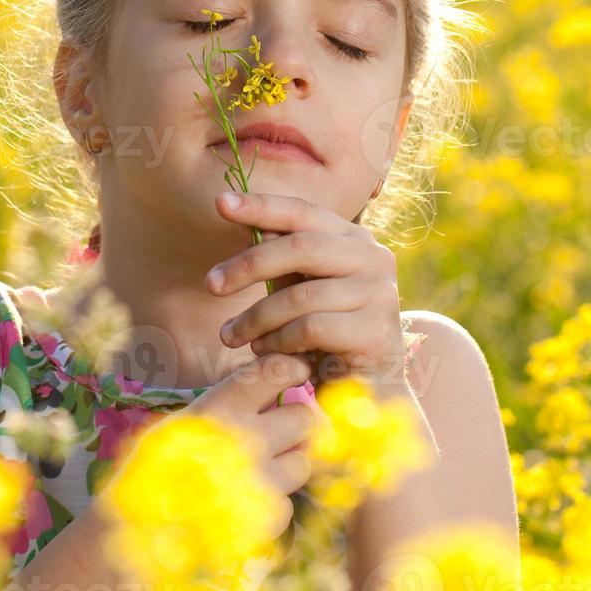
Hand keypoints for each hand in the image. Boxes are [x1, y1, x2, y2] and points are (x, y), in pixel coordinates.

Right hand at [151, 351, 319, 536]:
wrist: (138, 529)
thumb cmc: (158, 467)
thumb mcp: (185, 420)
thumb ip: (229, 401)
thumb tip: (275, 385)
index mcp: (220, 407)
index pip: (277, 370)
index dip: (290, 370)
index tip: (290, 376)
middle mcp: (245, 439)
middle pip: (303, 417)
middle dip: (292, 423)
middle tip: (273, 432)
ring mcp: (260, 481)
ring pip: (302, 462)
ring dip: (285, 465)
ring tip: (255, 471)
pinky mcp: (266, 517)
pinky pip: (288, 502)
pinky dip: (270, 504)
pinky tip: (242, 502)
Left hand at [207, 190, 406, 388]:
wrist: (370, 388)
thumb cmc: (330, 334)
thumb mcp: (303, 289)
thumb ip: (284, 260)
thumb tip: (256, 226)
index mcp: (354, 239)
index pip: (304, 212)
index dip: (262, 206)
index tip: (220, 203)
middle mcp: (373, 258)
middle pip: (301, 247)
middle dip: (248, 264)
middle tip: (211, 284)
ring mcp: (379, 293)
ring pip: (300, 295)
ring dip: (256, 317)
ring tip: (232, 336)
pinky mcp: (375, 331)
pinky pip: (310, 329)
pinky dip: (278, 340)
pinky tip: (263, 350)